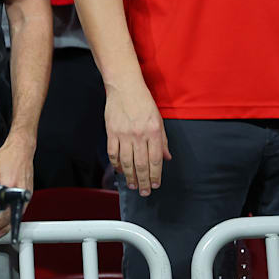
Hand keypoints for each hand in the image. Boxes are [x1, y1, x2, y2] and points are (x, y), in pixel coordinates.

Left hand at [0, 131, 33, 236]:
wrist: (21, 149)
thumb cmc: (8, 157)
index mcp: (10, 186)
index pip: (4, 211)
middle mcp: (20, 192)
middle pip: (12, 216)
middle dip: (3, 227)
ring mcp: (26, 194)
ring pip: (18, 214)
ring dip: (9, 224)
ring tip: (0, 230)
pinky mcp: (28, 193)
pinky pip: (22, 208)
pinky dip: (15, 216)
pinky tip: (10, 219)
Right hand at [105, 80, 170, 196]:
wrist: (125, 87)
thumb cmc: (143, 102)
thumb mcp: (159, 120)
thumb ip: (163, 141)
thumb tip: (166, 158)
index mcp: (154, 132)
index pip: (156, 161)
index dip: (155, 176)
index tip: (155, 185)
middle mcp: (139, 135)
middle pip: (141, 164)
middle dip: (143, 181)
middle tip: (144, 192)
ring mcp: (124, 134)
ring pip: (126, 161)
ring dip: (129, 176)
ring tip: (132, 185)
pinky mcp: (111, 131)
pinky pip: (113, 152)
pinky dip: (116, 163)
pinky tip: (119, 170)